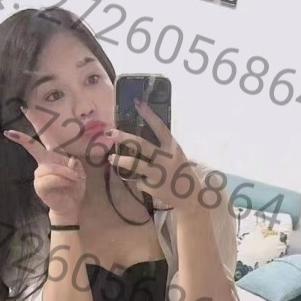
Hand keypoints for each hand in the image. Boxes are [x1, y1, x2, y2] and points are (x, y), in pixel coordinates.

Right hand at [4, 125, 85, 223]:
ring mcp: (39, 174)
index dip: (35, 122)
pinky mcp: (39, 185)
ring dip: (67, 174)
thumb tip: (70, 160)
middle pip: (34, 146)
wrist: (70, 206)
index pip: (43, 137)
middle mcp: (43, 163)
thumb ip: (75, 165)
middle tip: (13, 124)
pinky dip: (63, 181)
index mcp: (52, 156)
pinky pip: (52, 178)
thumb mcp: (79, 173)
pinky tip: (67, 185)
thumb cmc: (74, 187)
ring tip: (75, 180)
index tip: (24, 108)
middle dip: (23, 136)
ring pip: (53, 167)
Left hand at [100, 100, 201, 214]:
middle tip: (110, 132)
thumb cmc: (181, 172)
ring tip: (111, 159)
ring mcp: (158, 173)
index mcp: (173, 147)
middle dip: (124, 138)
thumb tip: (138, 138)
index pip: (160, 127)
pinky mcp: (152, 187)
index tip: (137, 103)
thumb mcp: (176, 155)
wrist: (190, 198)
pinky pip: (139, 180)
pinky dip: (140, 180)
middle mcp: (166, 158)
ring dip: (120, 161)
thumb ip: (162, 147)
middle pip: (141, 144)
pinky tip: (147, 183)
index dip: (149, 114)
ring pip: (135, 164)